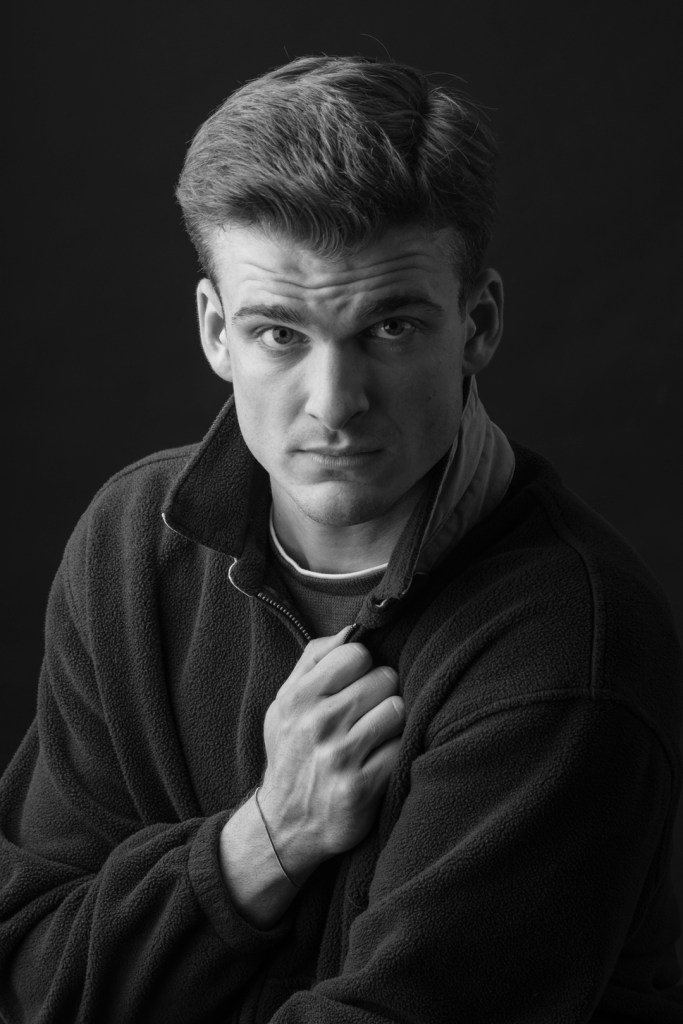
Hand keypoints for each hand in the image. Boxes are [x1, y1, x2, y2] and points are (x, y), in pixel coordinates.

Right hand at [258, 630, 404, 882]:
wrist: (284, 825)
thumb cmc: (291, 752)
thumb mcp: (285, 703)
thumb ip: (314, 660)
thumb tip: (351, 629)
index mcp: (298, 697)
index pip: (355, 652)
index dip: (362, 665)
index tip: (356, 682)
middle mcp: (317, 723)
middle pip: (383, 678)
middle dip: (380, 691)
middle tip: (368, 711)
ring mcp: (340, 756)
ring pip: (396, 709)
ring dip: (391, 722)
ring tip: (375, 734)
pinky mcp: (362, 788)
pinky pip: (401, 747)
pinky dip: (395, 752)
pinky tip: (379, 759)